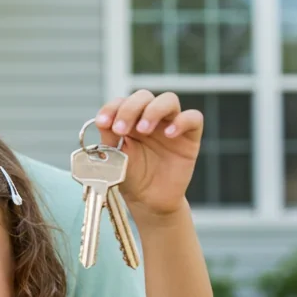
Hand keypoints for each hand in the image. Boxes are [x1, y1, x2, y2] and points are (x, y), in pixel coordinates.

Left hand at [94, 90, 202, 216]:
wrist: (149, 200)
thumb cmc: (129, 178)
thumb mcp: (113, 159)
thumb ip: (108, 140)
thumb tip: (102, 122)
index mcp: (129, 120)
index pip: (122, 101)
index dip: (111, 108)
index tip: (103, 123)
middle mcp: (149, 118)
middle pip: (143, 96)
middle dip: (130, 108)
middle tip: (121, 130)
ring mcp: (170, 125)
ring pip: (169, 100)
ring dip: (153, 110)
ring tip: (143, 130)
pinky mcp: (189, 137)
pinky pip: (194, 118)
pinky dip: (182, 121)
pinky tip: (169, 135)